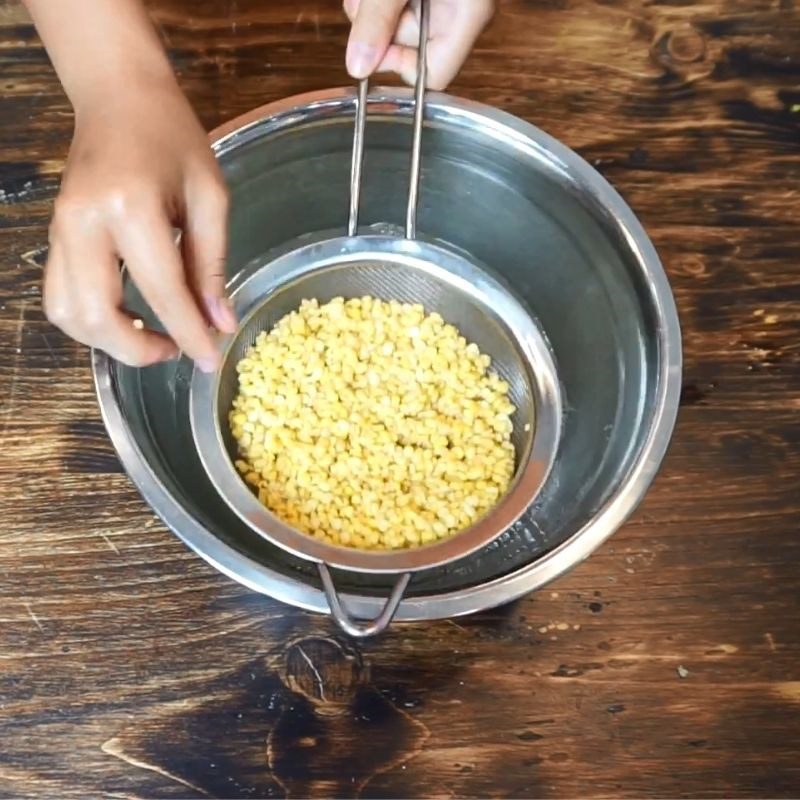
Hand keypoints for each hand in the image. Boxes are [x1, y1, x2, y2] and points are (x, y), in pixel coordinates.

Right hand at [44, 79, 233, 370]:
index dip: (188, 334)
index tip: (210, 361)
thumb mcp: (209, 198)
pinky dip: (92, 321)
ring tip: (154, 335)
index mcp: (130, 207)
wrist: (118, 96)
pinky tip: (128, 315)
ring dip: (110, 341)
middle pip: (98, 317)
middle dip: (139, 350)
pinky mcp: (53, 236)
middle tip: (177, 349)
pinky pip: (60, 297)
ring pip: (69, 315)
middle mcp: (83, 224)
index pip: (161, 292)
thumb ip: (213, 266)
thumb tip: (220, 323)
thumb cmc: (172, 138)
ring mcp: (59, 231)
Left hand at [343, 0, 493, 89]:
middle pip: (408, 48)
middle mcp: (460, 12)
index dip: (399, 66)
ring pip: (395, 25)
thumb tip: (358, 67)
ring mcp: (443, 0)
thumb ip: (378, 19)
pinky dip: (374, 0)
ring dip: (371, 10)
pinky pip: (393, 7)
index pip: (433, 76)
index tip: (373, 46)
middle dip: (377, 28)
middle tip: (367, 3)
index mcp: (469, 14)